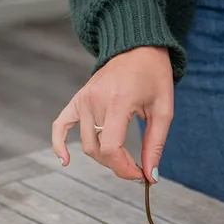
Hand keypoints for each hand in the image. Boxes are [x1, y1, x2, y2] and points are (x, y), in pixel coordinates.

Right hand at [52, 46, 173, 182]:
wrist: (138, 48)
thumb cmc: (154, 76)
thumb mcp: (163, 110)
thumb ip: (155, 144)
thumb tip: (150, 175)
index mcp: (118, 102)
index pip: (111, 147)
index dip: (125, 168)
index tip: (141, 174)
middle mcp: (95, 101)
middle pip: (99, 149)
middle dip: (118, 165)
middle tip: (138, 166)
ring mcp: (83, 99)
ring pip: (87, 143)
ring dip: (104, 158)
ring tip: (122, 158)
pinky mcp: (78, 99)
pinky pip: (61, 125)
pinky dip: (59, 143)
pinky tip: (65, 160)